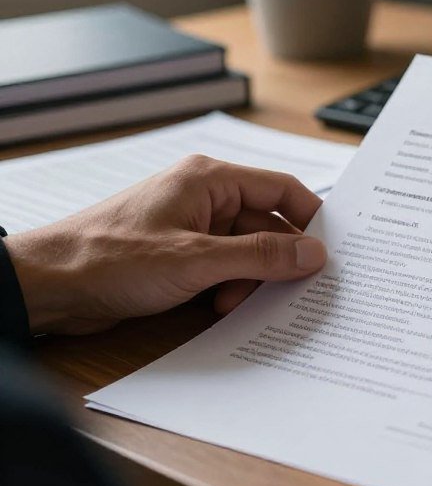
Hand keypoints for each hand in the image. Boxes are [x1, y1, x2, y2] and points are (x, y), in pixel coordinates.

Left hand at [4, 155, 326, 334]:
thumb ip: (260, 257)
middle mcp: (204, 197)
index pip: (281, 190)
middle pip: (265, 224)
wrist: (47, 286)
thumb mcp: (196, 260)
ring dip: (248, 278)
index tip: (330, 250)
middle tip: (293, 288)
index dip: (310, 218)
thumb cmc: (110, 257)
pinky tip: (218, 306)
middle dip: (275, 259)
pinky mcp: (177, 254)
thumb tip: (313, 254)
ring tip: (236, 301)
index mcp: (211, 179)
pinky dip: (227, 286)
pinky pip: (221, 266)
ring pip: (244, 250)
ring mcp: (190, 226)